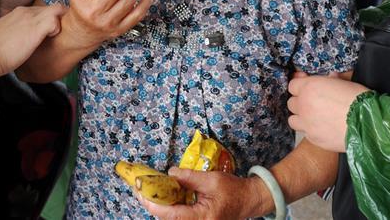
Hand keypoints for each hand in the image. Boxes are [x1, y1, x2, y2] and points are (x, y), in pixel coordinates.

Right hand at [0, 3, 65, 85]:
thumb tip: (20, 42)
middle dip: (55, 19)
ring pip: (55, 10)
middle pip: (48, 8)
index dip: (45, 18)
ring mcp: (30, 18)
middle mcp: (24, 11)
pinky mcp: (36, 27)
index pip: (37, 10)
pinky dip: (57, 28)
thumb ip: (15, 34)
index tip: (47, 30)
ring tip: (54, 36)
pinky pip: (55, 20)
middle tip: (56, 33)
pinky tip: (52, 38)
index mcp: (16, 13)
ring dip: (58, 22)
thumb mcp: (5, 37)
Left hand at [136, 168, 267, 219]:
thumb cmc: (233, 190)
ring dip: (161, 206)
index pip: (171, 215)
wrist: (249, 200)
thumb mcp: (211, 179)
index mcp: (202, 217)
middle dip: (154, 204)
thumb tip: (169, 174)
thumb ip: (189, 177)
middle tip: (141, 189)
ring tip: (149, 191)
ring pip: (173, 219)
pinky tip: (165, 196)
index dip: (153, 204)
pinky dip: (170, 208)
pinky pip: (179, 218)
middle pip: (169, 219)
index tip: (140, 192)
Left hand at [287, 75, 369, 151]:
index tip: (307, 90)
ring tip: (314, 119)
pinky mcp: (313, 138)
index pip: (292, 85)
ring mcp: (306, 123)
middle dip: (301, 103)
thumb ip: (332, 80)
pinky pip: (305, 133)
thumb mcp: (345, 83)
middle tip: (314, 105)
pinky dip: (311, 131)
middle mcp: (304, 105)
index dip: (300, 87)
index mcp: (310, 87)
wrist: (368, 124)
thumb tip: (330, 77)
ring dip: (301, 118)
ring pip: (293, 120)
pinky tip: (323, 129)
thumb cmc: (359, 100)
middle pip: (291, 103)